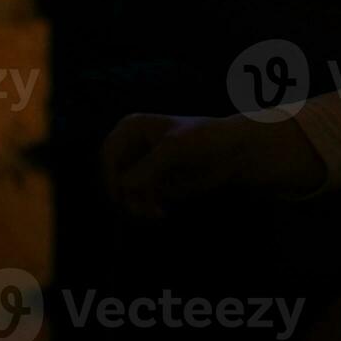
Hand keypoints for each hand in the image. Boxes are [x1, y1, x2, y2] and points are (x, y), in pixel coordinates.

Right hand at [100, 113, 240, 217]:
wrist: (230, 150)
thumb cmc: (204, 138)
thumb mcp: (176, 148)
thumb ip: (150, 166)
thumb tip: (124, 185)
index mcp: (133, 127)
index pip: (109, 151)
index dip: (110, 172)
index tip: (120, 192)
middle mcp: (134, 146)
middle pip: (113, 175)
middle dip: (123, 193)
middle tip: (138, 208)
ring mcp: (143, 165)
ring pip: (125, 191)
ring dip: (135, 204)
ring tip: (152, 212)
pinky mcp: (155, 182)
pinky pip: (139, 199)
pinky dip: (146, 208)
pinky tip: (160, 213)